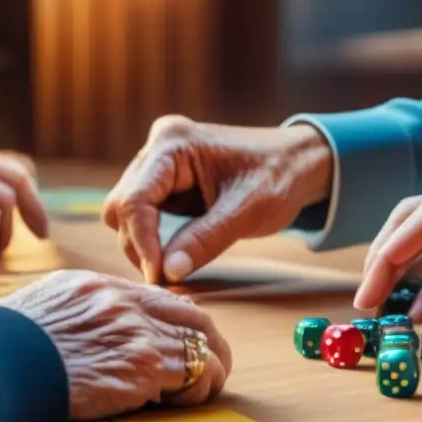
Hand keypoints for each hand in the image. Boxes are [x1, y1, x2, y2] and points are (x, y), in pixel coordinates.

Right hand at [0, 270, 232, 419]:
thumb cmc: (5, 348)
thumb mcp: (43, 308)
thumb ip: (76, 310)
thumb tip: (85, 324)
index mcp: (100, 286)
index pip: (160, 298)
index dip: (181, 320)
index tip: (187, 337)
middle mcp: (125, 303)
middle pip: (193, 316)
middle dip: (211, 340)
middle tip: (216, 360)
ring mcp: (138, 332)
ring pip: (200, 346)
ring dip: (210, 370)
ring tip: (207, 387)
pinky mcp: (144, 365)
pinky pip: (192, 375)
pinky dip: (199, 388)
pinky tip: (190, 400)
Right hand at [102, 115, 332, 283]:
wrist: (299, 163)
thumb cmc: (279, 178)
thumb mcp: (247, 211)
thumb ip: (206, 240)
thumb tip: (168, 273)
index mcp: (174, 143)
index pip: (135, 199)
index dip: (142, 242)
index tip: (159, 276)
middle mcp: (159, 146)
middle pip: (123, 205)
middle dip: (139, 244)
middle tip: (166, 278)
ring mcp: (160, 162)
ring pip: (128, 211)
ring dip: (144, 242)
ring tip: (171, 269)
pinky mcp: (166, 180)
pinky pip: (145, 213)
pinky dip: (154, 237)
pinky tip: (174, 254)